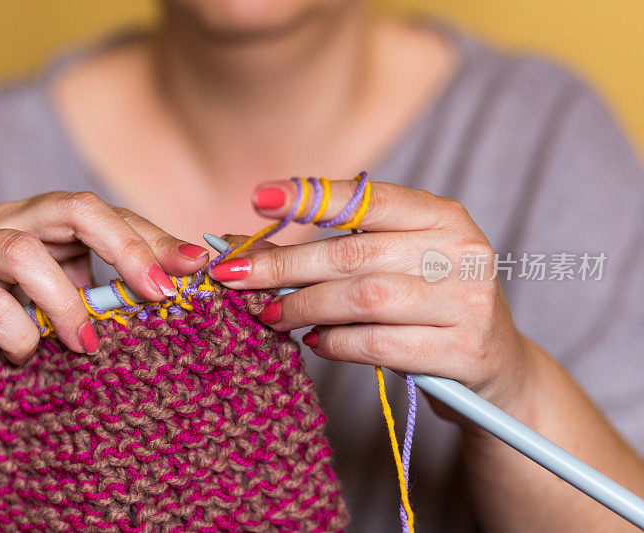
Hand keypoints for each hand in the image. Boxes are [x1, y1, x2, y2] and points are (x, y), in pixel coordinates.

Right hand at [0, 191, 208, 362]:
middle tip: (157, 293)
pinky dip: (21, 335)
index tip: (195, 267)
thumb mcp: (80, 297)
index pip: (104, 212)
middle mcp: (4, 222)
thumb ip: (123, 281)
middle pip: (70, 208)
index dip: (151, 239)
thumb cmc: (28, 326)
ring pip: (22, 252)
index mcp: (41, 219)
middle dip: (124, 250)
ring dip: (66, 303)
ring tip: (84, 343)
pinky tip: (27, 355)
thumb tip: (196, 267)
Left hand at [210, 179, 534, 411]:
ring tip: (272, 316)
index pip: (369, 198)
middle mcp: (461, 251)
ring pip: (363, 298)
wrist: (492, 362)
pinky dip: (335, 343)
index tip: (259, 199)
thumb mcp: (395, 262)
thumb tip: (248, 247)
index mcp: (442, 216)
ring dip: (304, 308)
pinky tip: (316, 342)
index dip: (311, 197)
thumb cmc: (426, 302)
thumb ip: (334, 249)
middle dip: (284, 266)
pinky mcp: (462, 350)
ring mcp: (466, 302)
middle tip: (234, 277)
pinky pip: (378, 344)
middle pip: (354, 253)